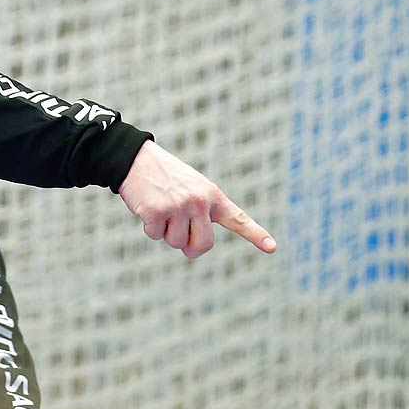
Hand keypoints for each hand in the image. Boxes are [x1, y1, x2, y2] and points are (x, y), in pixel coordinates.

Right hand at [117, 140, 276, 258]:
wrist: (136, 159)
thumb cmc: (165, 178)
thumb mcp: (191, 190)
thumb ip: (200, 215)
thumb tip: (190, 249)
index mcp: (212, 196)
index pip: (238, 218)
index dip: (256, 235)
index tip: (272, 247)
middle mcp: (200, 201)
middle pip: (203, 245)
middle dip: (189, 247)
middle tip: (178, 233)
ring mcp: (180, 206)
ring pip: (175, 242)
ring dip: (164, 231)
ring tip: (160, 207)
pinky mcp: (158, 211)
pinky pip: (155, 235)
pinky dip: (148, 226)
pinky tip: (147, 206)